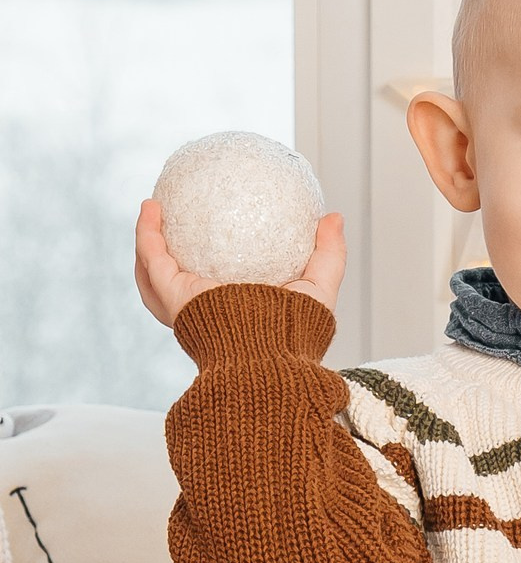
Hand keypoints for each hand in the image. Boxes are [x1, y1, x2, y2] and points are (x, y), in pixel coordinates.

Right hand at [134, 201, 346, 327]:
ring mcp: (185, 305)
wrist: (273, 355)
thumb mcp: (320, 287)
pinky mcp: (173, 295)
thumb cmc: (298, 333)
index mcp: (237, 312)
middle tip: (174, 221)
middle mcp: (207, 311)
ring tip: (153, 211)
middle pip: (177, 283)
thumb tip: (332, 216)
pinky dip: (146, 233)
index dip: (213, 265)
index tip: (217, 234)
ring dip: (147, 244)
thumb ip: (328, 252)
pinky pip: (152, 258)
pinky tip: (151, 207)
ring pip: (153, 274)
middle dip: (169, 258)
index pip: (218, 291)